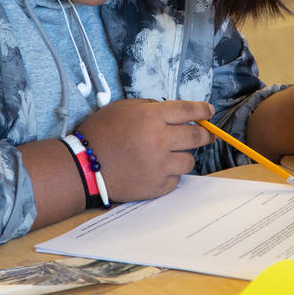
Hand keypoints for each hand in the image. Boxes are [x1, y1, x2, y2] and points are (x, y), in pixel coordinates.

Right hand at [75, 99, 214, 201]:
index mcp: (151, 117)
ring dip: (182, 156)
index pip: (187, 111)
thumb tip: (173, 113)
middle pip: (196, 137)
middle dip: (205, 135)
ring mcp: (160, 166)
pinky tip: (155, 169)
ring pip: (189, 160)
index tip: (209, 111)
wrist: (84, 167)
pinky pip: (175, 178)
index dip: (202, 110)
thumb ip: (149, 107)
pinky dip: (169, 173)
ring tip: (168, 155)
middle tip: (207, 135)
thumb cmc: (101, 133)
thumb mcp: (123, 108)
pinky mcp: (157, 186)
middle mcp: (160, 141)